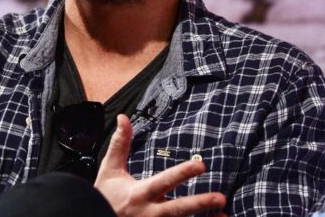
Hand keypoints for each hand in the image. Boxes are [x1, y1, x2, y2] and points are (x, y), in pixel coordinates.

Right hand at [94, 114, 226, 216]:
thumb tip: (123, 117)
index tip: (201, 165)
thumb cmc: (103, 198)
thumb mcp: (109, 170)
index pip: (164, 181)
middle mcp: (148, 214)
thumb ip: (120, 144)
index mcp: (139, 194)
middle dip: (200, 204)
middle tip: (221, 199)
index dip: (183, 173)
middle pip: (178, 210)